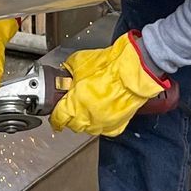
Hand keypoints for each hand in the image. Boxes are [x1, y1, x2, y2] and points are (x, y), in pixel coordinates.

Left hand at [50, 33, 174, 137]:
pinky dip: (103, 122)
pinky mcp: (118, 123)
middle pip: (73, 125)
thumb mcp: (80, 62)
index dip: (55, 117)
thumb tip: (66, 74)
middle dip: (70, 117)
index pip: (59, 119)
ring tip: (87, 108)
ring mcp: (104, 123)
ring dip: (86, 120)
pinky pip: (106, 128)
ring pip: (89, 129)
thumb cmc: (110, 66)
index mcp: (75, 105)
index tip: (55, 116)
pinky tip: (102, 113)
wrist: (134, 69)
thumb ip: (69, 71)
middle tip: (72, 106)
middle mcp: (88, 118)